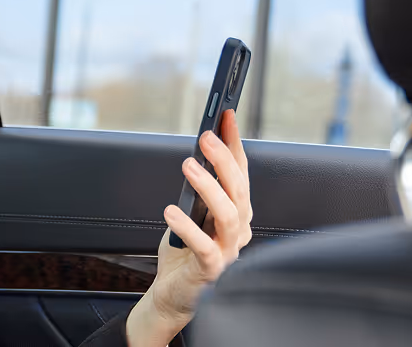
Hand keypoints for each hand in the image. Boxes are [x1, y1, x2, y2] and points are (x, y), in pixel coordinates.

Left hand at [125, 109, 253, 346]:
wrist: (173, 295)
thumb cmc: (183, 253)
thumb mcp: (191, 212)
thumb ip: (198, 189)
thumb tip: (197, 153)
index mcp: (236, 213)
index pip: (240, 173)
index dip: (235, 144)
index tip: (225, 116)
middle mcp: (238, 230)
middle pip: (240, 190)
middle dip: (224, 159)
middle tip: (206, 137)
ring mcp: (228, 251)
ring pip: (229, 214)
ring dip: (209, 186)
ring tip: (189, 165)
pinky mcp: (212, 270)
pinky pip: (203, 245)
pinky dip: (187, 226)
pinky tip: (171, 211)